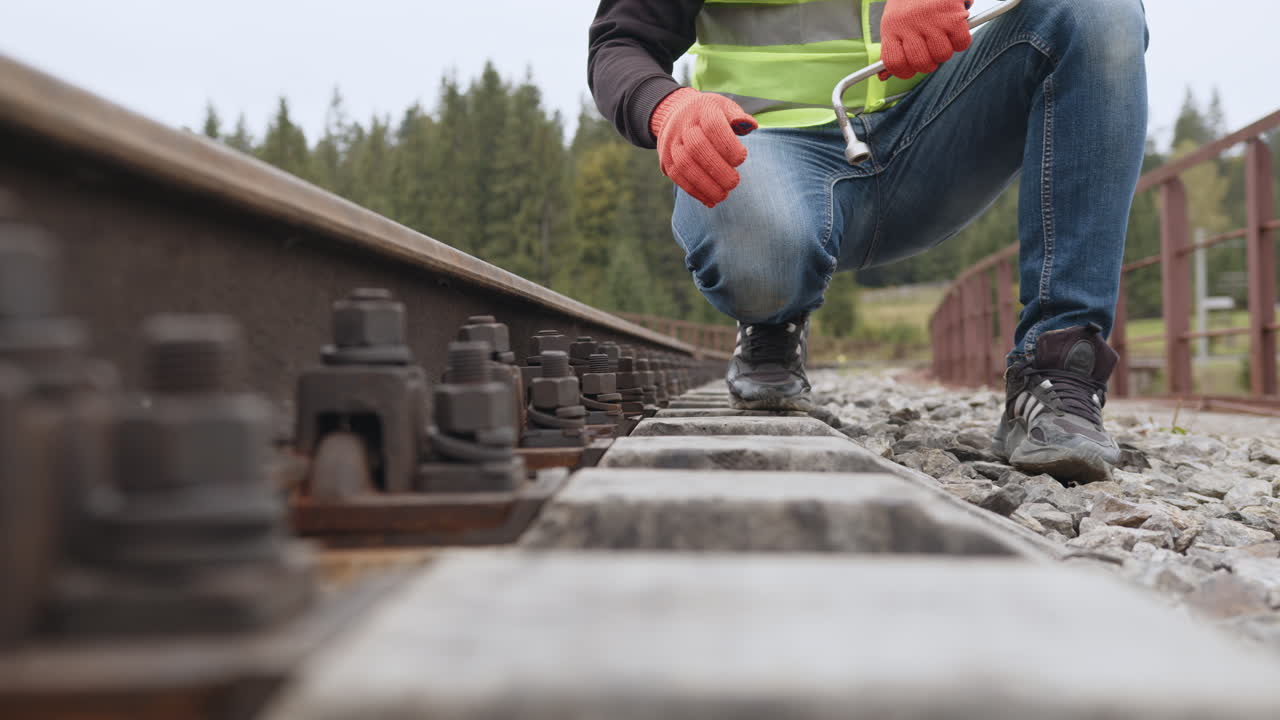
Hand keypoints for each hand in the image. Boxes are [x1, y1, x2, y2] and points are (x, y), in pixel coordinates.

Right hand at [650, 88, 756, 208]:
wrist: (674, 113)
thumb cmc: (708, 114)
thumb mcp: (724, 107)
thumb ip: (737, 116)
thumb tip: (751, 126)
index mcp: (702, 109)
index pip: (713, 126)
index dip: (728, 145)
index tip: (741, 159)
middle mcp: (683, 125)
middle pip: (697, 147)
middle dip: (717, 169)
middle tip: (734, 182)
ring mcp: (671, 143)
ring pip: (684, 165)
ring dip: (705, 184)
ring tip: (722, 196)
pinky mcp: (666, 160)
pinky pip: (677, 177)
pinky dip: (694, 191)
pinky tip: (710, 200)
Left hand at [877, 0, 972, 80]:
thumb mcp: (894, 19)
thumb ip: (891, 46)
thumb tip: (882, 76)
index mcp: (892, 28)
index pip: (895, 64)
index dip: (904, 72)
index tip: (910, 68)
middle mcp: (910, 26)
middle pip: (921, 64)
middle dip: (928, 63)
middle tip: (930, 51)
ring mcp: (932, 22)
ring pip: (942, 56)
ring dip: (945, 51)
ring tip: (942, 37)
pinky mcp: (953, 17)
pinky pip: (961, 44)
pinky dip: (961, 41)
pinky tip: (955, 30)